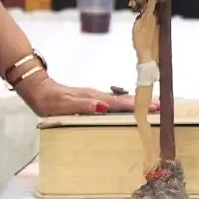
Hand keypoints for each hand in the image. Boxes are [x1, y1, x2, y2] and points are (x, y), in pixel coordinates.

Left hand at [17, 73, 146, 117]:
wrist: (38, 90)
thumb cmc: (49, 101)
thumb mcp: (64, 105)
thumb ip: (83, 106)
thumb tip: (104, 107)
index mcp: (94, 98)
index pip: (120, 103)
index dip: (137, 106)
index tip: (155, 106)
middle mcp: (97, 97)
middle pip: (124, 101)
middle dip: (143, 103)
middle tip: (161, 106)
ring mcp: (95, 97)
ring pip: (120, 101)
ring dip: (136, 104)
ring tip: (151, 106)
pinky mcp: (91, 100)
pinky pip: (113, 103)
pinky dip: (124, 105)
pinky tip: (129, 108)